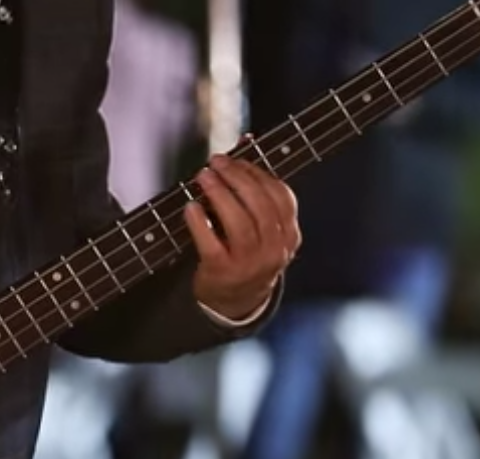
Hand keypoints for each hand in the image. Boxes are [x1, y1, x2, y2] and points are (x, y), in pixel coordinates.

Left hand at [185, 146, 301, 320]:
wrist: (234, 299)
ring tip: (202, 177)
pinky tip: (190, 206)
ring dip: (219, 194)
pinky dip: (199, 222)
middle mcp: (275, 250)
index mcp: (289, 234)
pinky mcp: (224, 272)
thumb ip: (254, 185)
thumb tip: (247, 138)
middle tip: (215, 162)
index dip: (258, 173)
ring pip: (239, 222)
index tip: (236, 159)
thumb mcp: (259, 224)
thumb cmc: (245, 251)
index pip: (281, 196)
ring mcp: (251, 263)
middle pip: (260, 205)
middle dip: (237, 177)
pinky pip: (212, 243)